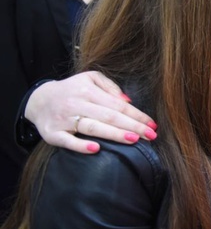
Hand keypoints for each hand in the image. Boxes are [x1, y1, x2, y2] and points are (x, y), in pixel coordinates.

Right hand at [25, 71, 156, 153]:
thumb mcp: (90, 79)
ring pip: (92, 127)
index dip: (137, 115)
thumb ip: (110, 87)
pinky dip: (81, 145)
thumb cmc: (72, 90)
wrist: (39, 100)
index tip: (152, 124)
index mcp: (88, 91)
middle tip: (151, 135)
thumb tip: (128, 101)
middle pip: (109, 116)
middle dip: (133, 126)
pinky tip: (97, 149)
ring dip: (114, 134)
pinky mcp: (52, 134)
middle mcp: (77, 104)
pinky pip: (68, 141)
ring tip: (134, 139)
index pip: (118, 105)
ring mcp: (64, 120)